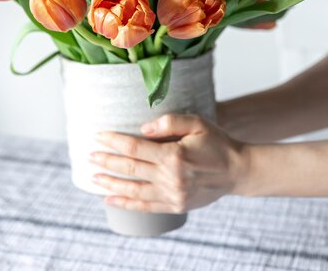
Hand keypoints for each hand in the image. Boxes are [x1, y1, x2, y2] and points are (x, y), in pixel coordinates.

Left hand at [89, 113, 246, 213]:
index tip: (98, 136)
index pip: (135, 147)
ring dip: (111, 185)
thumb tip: (143, 129)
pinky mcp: (176, 205)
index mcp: (174, 155)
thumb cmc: (217, 142)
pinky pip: (145, 206)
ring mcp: (172, 194)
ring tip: (94, 178)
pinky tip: (111, 200)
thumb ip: (170, 122)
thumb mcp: (197, 123)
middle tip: (90, 156)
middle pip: (130, 169)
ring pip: (134, 191)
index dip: (114, 141)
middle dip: (107, 162)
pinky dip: (126, 204)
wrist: (237, 170)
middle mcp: (170, 177)